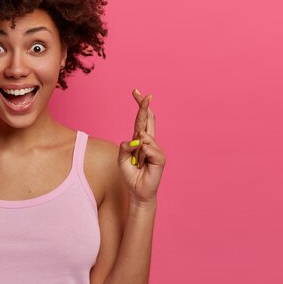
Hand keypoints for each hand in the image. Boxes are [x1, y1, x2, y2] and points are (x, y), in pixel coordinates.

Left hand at [117, 89, 166, 203]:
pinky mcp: (160, 157)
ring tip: (137, 162)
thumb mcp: (122, 158)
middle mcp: (149, 141)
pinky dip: (142, 154)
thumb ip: (125, 146)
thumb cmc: (131, 174)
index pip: (141, 119)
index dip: (140, 106)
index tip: (136, 92)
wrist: (138, 191)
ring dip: (136, 149)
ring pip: (144, 137)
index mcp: (140, 139)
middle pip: (148, 119)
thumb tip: (137, 138)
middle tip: (145, 94)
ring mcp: (156, 148)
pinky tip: (143, 162)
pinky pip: (148, 148)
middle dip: (145, 106)